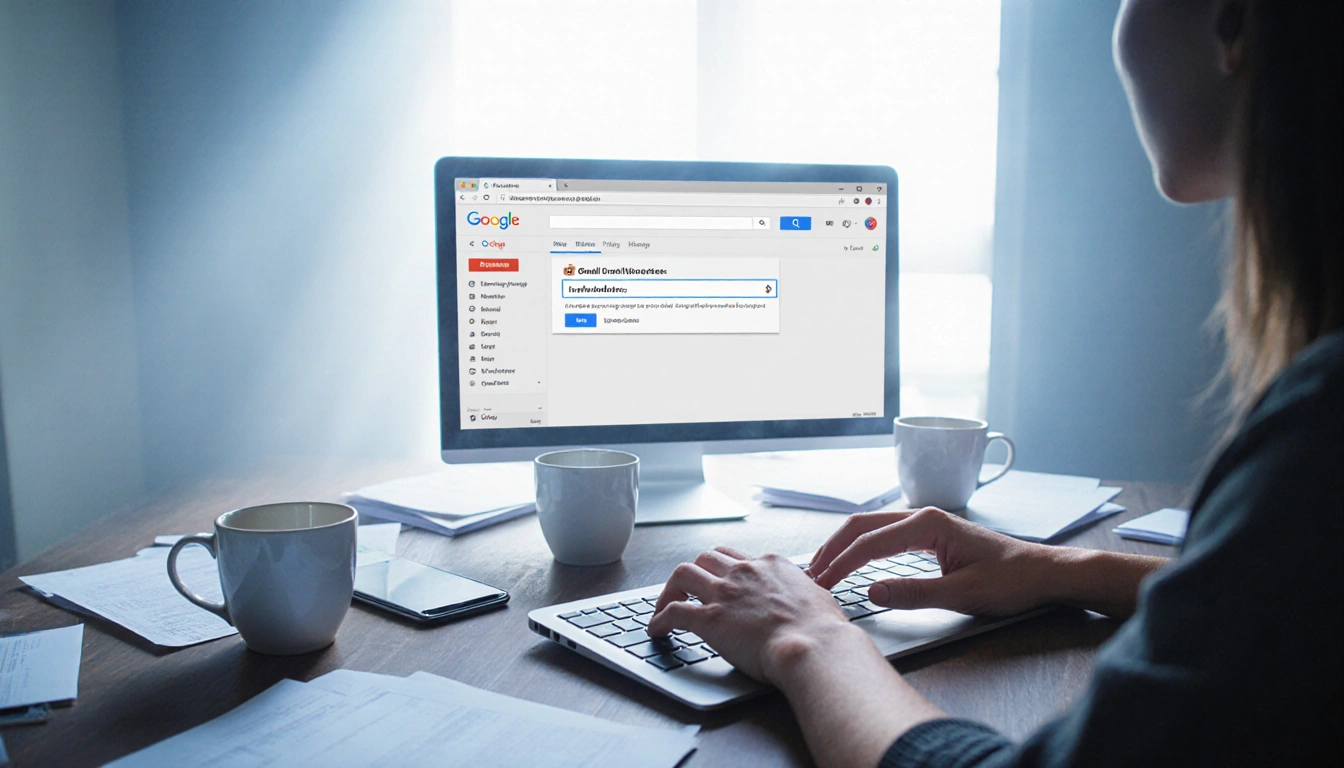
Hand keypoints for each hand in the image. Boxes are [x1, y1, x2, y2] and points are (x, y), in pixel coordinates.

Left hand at [646, 546, 854, 683]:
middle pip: (707, 557)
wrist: (814, 646)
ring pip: (683, 573)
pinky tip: (657, 629)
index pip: (738, 556)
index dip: (726, 568)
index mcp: (771, 565)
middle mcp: (744, 572)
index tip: (722, 580)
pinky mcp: (709, 618)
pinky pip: (674, 611)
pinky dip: (660, 619)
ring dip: (670, 588)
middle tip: (690, 589)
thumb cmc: (823, 631)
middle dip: (696, 571)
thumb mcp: (818, 598)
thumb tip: (808, 598)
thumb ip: (804, 593)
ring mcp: (724, 593)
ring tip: (665, 604)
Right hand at [806, 507, 1057, 616]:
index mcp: (929, 524)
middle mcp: (924, 516)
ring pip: (871, 527)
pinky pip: (884, 535)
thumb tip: (871, 592)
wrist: (1042, 573)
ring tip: (823, 568)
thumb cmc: (1011, 581)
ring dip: (844, 546)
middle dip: (833, 548)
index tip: (822, 583)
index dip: (842, 563)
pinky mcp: (928, 534)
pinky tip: (851, 560)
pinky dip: (861, 547)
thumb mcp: (963, 595)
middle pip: (863, 525)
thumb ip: (914, 593)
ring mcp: (925, 523)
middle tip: (811, 575)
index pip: (871, 542)